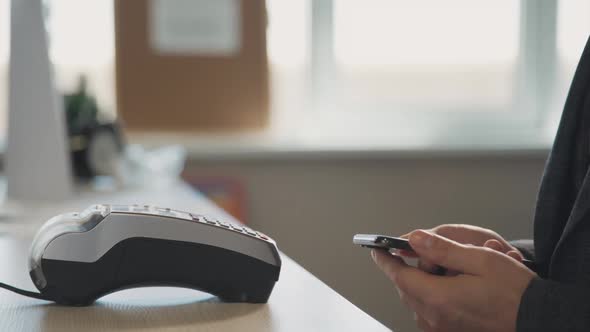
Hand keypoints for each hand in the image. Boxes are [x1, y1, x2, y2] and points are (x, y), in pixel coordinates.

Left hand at [372, 230, 535, 331]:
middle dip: (416, 267)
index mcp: (439, 298)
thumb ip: (443, 248)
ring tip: (455, 270)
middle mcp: (435, 317)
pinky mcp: (450, 331)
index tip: (376, 249)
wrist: (538, 319)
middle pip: (408, 287)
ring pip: (418, 298)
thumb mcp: (480, 259)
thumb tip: (415, 239)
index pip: (399, 276)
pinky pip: (430, 310)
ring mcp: (442, 327)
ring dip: (427, 281)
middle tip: (436, 254)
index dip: (386, 260)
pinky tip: (456, 285)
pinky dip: (435, 294)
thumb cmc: (515, 292)